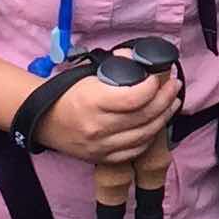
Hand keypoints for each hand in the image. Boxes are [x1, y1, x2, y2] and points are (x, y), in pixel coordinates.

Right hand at [38, 65, 180, 170]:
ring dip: (164, 117)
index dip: (153, 87)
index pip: (134, 98)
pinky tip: (157, 124)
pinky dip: (150, 137)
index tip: (159, 77)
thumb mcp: (89, 74)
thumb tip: (141, 60)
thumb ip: (117, 65)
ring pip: (144, 135)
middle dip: (165, 99)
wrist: (44, 120)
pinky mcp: (103, 158)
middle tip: (174, 86)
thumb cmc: (68, 94)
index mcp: (93, 102)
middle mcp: (98, 127)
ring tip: (172, 103)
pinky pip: (135, 151)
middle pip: (144, 116)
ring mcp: (101, 146)